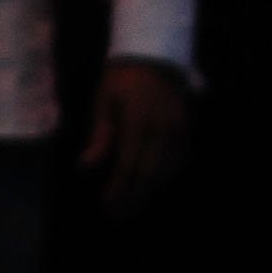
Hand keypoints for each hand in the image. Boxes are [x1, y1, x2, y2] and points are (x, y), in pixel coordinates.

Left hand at [80, 58, 188, 219]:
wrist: (155, 57)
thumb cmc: (122, 79)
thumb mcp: (103, 102)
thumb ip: (99, 136)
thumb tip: (85, 168)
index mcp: (139, 123)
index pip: (129, 166)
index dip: (119, 190)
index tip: (108, 205)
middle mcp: (163, 131)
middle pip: (149, 174)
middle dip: (133, 197)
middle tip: (119, 215)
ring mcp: (178, 132)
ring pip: (166, 172)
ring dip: (149, 191)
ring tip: (133, 204)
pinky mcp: (186, 132)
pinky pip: (177, 162)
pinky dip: (165, 177)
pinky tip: (152, 186)